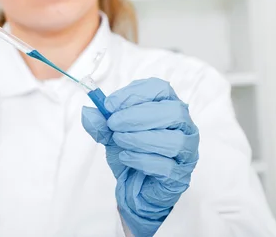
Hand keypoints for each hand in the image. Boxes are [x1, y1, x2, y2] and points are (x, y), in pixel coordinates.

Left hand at [81, 78, 198, 236]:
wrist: (136, 186)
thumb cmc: (131, 151)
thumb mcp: (111, 133)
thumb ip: (101, 122)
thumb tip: (88, 112)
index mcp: (168, 106)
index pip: (161, 89)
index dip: (134, 94)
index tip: (109, 104)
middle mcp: (184, 126)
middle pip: (173, 112)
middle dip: (137, 116)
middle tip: (113, 124)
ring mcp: (187, 151)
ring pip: (174, 140)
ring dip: (140, 139)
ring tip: (119, 140)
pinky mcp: (181, 175)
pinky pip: (167, 166)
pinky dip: (142, 160)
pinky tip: (126, 157)